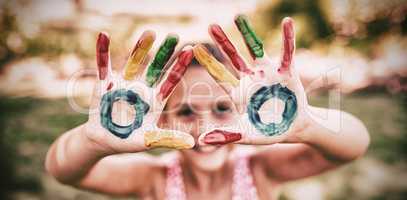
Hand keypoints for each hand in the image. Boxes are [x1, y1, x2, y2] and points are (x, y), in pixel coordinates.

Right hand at [85, 31, 194, 152]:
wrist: (102, 141)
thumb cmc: (128, 141)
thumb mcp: (149, 140)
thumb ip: (168, 139)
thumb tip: (192, 143)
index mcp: (155, 99)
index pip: (170, 80)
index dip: (179, 66)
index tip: (190, 50)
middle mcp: (142, 87)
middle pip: (155, 67)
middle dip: (164, 53)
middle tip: (174, 36)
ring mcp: (124, 83)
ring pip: (133, 62)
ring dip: (140, 48)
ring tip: (150, 32)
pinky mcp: (105, 83)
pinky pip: (104, 65)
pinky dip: (103, 51)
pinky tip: (103, 35)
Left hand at [194, 15, 310, 144]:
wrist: (294, 130)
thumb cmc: (268, 132)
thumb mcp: (247, 135)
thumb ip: (226, 136)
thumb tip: (201, 141)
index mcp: (239, 92)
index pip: (220, 74)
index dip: (208, 62)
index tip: (193, 47)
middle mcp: (251, 78)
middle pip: (233, 57)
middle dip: (222, 42)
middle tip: (211, 26)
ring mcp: (268, 73)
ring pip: (255, 49)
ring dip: (247, 34)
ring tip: (237, 16)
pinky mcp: (287, 71)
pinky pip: (287, 52)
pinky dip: (288, 38)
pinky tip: (287, 22)